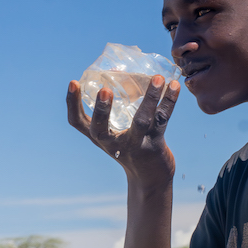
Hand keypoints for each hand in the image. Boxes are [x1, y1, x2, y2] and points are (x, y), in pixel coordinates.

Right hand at [66, 75, 180, 184]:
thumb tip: (115, 70)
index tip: (73, 82)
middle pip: (100, 130)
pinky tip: (174, 85)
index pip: (77, 122)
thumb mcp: (113, 131)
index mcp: (99, 137)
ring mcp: (135, 145)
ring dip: (150, 99)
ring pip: (141, 121)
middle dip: (102, 111)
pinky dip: (169, 101)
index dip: (72, 104)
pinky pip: (163, 120)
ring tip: (157, 78)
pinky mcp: (154, 144)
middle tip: (104, 90)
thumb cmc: (128, 147)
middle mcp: (113, 144)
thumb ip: (112, 106)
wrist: (150, 177)